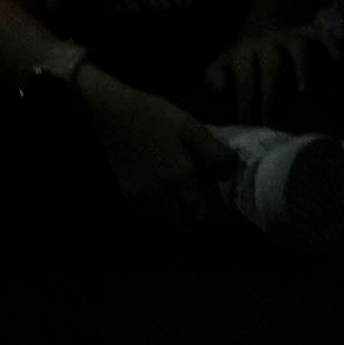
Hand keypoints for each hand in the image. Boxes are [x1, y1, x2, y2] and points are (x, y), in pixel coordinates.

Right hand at [80, 67, 220, 215]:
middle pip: (187, 227)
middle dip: (201, 230)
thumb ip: (214, 152)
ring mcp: (143, 197)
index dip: (219, 223)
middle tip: (210, 225)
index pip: (206, 215)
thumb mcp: (192, 127)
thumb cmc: (156, 117)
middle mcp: (164, 194)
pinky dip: (158, 223)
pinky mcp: (128, 195)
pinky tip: (164, 216)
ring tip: (189, 223)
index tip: (227, 222)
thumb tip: (230, 174)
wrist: (113, 115)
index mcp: (184, 178)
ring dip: (180, 229)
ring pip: (166, 227)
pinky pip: (145, 221)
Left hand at [212, 17, 336, 121]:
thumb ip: (215, 76)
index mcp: (243, 51)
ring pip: (297, 47)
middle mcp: (266, 41)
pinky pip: (321, 34)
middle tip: (272, 122)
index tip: (248, 124)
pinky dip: (330, 43)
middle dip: (271, 95)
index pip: (244, 78)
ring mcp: (290, 35)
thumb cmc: (244, 59)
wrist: (265, 29)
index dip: (245, 101)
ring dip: (302, 67)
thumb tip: (217, 87)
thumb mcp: (224, 65)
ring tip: (305, 91)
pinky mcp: (309, 31)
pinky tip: (338, 58)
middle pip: (271, 66)